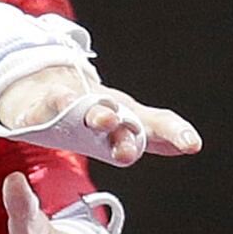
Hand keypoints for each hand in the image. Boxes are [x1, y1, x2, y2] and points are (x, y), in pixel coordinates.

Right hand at [0, 62, 198, 167]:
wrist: (40, 88)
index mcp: (123, 117)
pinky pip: (47, 107)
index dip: (172, 132)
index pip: (153, 123)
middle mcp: (101, 107)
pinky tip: (59, 110)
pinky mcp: (40, 109)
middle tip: (138, 141)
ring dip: (98, 113)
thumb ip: (154, 136)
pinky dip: (56, 107)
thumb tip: (190, 144)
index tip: (192, 144)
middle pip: (120, 117)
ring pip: (86, 109)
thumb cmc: (87, 111)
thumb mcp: (121, 126)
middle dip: (130, 128)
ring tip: (106, 119)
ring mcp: (71, 105)